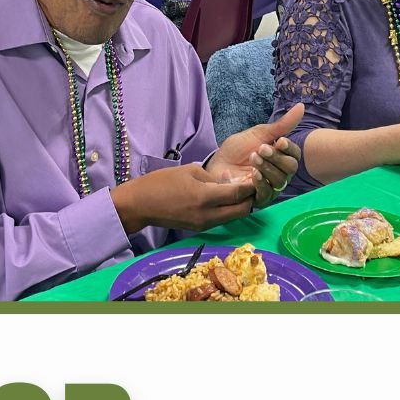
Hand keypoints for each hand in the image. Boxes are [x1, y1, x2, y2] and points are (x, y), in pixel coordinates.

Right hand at [110, 163, 255, 234]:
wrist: (140, 205)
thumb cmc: (161, 182)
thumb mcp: (190, 171)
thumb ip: (212, 178)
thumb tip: (227, 184)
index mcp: (205, 197)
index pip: (238, 194)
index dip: (251, 186)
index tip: (259, 176)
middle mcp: (208, 215)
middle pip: (241, 211)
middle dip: (250, 199)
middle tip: (253, 186)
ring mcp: (204, 224)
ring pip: (233, 218)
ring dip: (240, 207)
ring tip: (241, 193)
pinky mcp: (199, 228)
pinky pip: (221, 220)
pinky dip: (228, 211)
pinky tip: (226, 200)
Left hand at [206, 103, 303, 205]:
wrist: (217, 164)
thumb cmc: (237, 150)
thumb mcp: (258, 134)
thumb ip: (281, 125)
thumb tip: (301, 106)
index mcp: (282, 157)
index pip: (296, 154)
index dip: (290, 148)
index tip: (279, 141)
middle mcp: (280, 173)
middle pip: (291, 168)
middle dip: (277, 157)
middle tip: (261, 149)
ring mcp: (270, 187)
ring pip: (280, 180)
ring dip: (268, 167)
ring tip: (253, 158)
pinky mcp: (258, 198)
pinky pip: (267, 194)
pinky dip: (262, 182)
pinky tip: (253, 174)